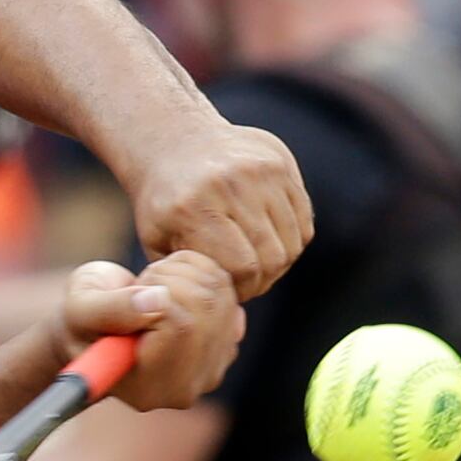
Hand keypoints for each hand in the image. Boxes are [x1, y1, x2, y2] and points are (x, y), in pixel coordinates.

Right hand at [56, 250, 242, 412]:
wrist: (98, 328)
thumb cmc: (83, 322)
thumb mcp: (80, 310)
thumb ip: (111, 309)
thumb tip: (158, 301)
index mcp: (150, 388)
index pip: (181, 327)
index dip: (160, 293)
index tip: (133, 292)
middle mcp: (187, 386)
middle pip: (207, 306)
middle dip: (171, 278)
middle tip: (141, 287)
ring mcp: (212, 366)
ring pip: (220, 291)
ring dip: (183, 272)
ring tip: (151, 287)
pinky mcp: (226, 341)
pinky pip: (228, 288)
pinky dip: (200, 272)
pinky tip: (171, 286)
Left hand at [124, 115, 311, 301]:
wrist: (174, 142)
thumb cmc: (164, 205)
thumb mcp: (158, 245)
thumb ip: (186, 280)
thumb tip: (214, 317)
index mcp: (194, 207)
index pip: (243, 268)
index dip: (242, 289)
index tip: (230, 291)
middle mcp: (230, 183)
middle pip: (272, 256)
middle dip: (263, 279)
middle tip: (248, 282)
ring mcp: (259, 168)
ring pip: (293, 240)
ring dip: (279, 260)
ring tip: (257, 262)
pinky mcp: (279, 160)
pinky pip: (303, 218)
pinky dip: (291, 237)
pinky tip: (268, 238)